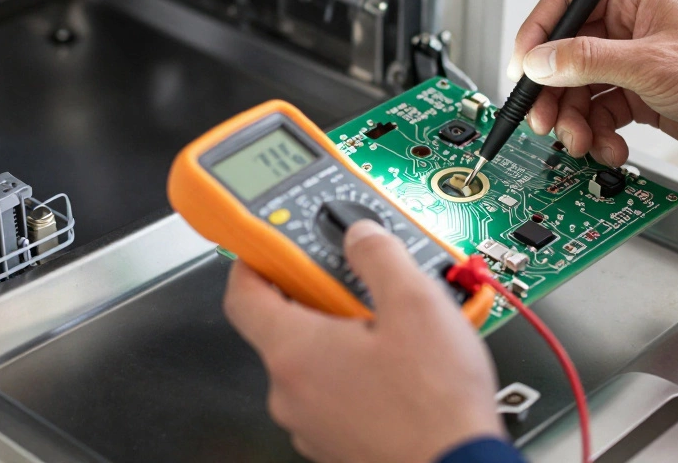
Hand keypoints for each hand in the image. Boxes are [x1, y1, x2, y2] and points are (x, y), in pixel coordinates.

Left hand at [223, 222, 504, 462]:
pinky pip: (335, 393)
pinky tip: (401, 367)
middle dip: (322, 296)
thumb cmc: (434, 405)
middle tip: (361, 283)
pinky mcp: (338, 444)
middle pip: (285, 325)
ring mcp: (312, 424)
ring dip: (344, 336)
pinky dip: (357, 372)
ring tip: (395, 328)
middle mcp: (291, 393)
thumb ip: (379, 255)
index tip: (272, 243)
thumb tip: (361, 235)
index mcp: (294, 352)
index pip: (243, 293)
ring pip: (315, 362)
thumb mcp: (415, 303)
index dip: (255, 259)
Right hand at [507, 0, 677, 176]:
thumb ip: (586, 61)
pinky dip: (599, 133)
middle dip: (553, 92)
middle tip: (544, 121)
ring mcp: (634, 61)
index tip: (520, 71)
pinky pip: (601, 112)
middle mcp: (629, 25)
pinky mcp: (642, 95)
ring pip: (580, 89)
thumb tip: (538, 60)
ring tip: (582, 143)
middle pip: (565, 54)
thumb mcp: (650, 65)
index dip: (535, 36)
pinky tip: (610, 147)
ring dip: (575, 120)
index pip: (564, 3)